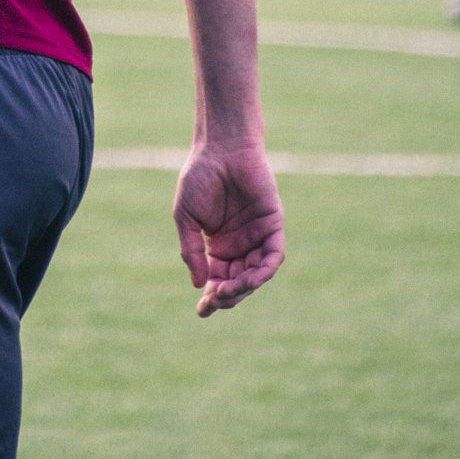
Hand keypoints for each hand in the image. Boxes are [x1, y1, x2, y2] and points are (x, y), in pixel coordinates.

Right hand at [174, 143, 284, 317]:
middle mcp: (238, 245)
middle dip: (227, 295)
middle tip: (215, 297)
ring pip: (256, 274)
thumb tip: (199, 284)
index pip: (216, 280)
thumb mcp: (186, 217)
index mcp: (217, 246)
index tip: (202, 311)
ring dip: (245, 286)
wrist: (221, 147)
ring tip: (229, 288)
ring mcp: (256, 236)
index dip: (210, 298)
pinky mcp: (273, 225)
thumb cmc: (200, 177)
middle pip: (237, 283)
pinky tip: (252, 277)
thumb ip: (191, 250)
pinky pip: (274, 255)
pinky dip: (266, 269)